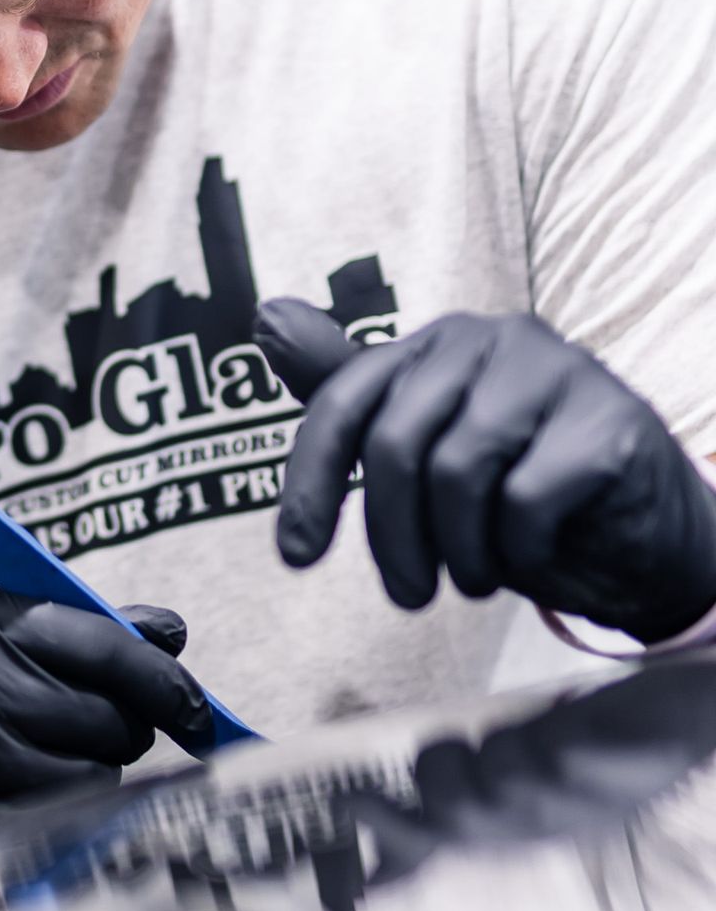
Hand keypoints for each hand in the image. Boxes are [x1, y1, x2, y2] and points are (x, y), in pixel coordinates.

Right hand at [0, 586, 218, 861]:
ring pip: (83, 781)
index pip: (97, 643)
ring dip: (87, 783)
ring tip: (44, 768)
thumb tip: (170, 634)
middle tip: (101, 738)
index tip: (196, 708)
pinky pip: (44, 827)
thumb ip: (69, 630)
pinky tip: (18, 802)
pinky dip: (53, 822)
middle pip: (103, 720)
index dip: (161, 679)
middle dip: (121, 735)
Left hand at [254, 298, 715, 643]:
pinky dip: (517, 551)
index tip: (296, 556)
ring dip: (459, 551)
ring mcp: (558, 372)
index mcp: (439, 343)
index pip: (345, 402)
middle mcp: (495, 338)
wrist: (642, 533)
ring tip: (475, 576)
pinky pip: (526, 501)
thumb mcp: (422, 450)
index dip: (310, 482)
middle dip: (391, 538)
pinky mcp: (610, 421)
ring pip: (457, 472)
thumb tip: (268, 315)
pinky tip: (531, 556)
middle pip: (396, 444)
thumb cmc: (519, 489)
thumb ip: (349, 391)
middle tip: (408, 595)